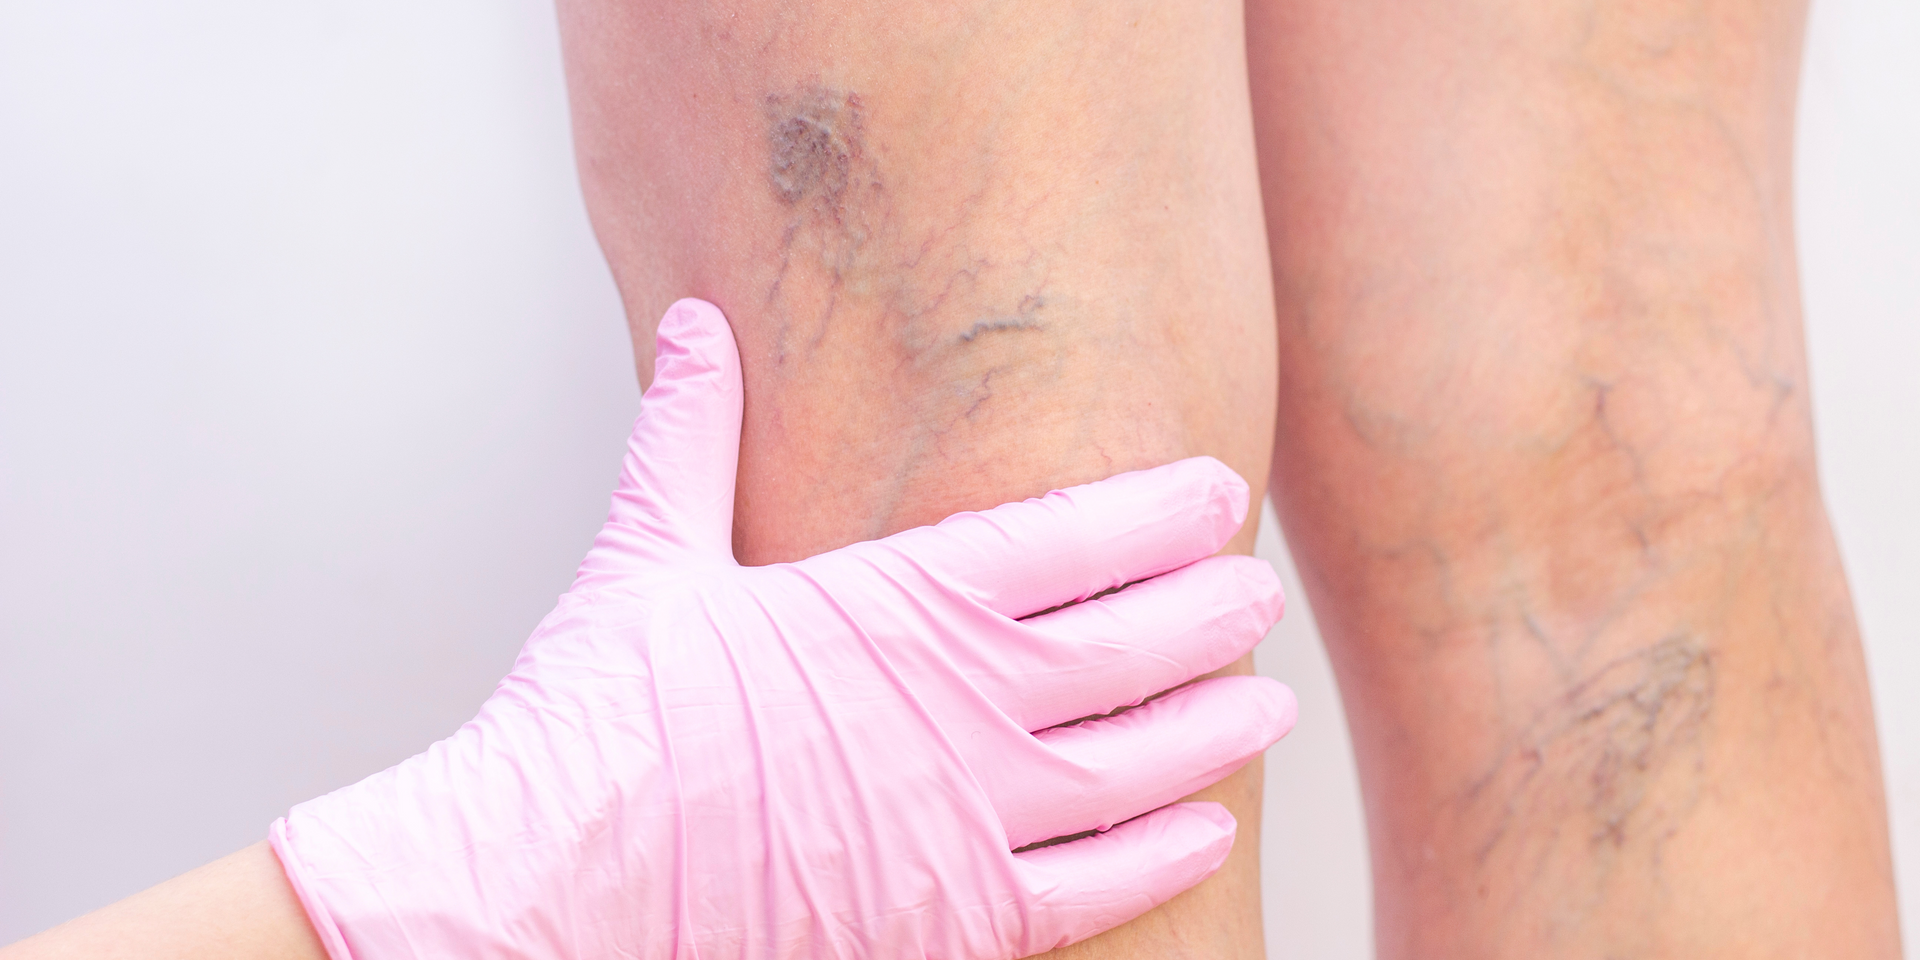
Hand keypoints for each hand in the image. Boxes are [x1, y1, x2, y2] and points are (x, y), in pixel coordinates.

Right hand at [270, 299, 1295, 959]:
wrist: (558, 870)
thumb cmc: (602, 714)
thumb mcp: (647, 550)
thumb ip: (691, 433)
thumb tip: (692, 327)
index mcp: (894, 602)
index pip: (1065, 537)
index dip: (1155, 512)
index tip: (1214, 491)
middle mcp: (956, 703)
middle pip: (1127, 648)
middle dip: (1207, 616)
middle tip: (1256, 596)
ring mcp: (963, 814)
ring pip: (1133, 768)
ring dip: (1211, 731)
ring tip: (1266, 705)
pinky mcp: (948, 912)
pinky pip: (1088, 889)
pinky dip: (1159, 855)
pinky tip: (1206, 831)